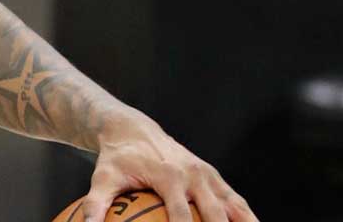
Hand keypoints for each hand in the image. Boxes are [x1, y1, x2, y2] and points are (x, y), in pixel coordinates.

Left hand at [81, 110, 256, 221]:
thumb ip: (95, 204)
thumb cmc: (117, 159)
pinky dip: (247, 220)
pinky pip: (237, 202)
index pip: (181, 216)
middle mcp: (193, 175)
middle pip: (215, 216)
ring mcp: (207, 175)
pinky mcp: (214, 177)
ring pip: (234, 209)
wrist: (133, 130)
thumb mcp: (103, 178)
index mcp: (169, 176)